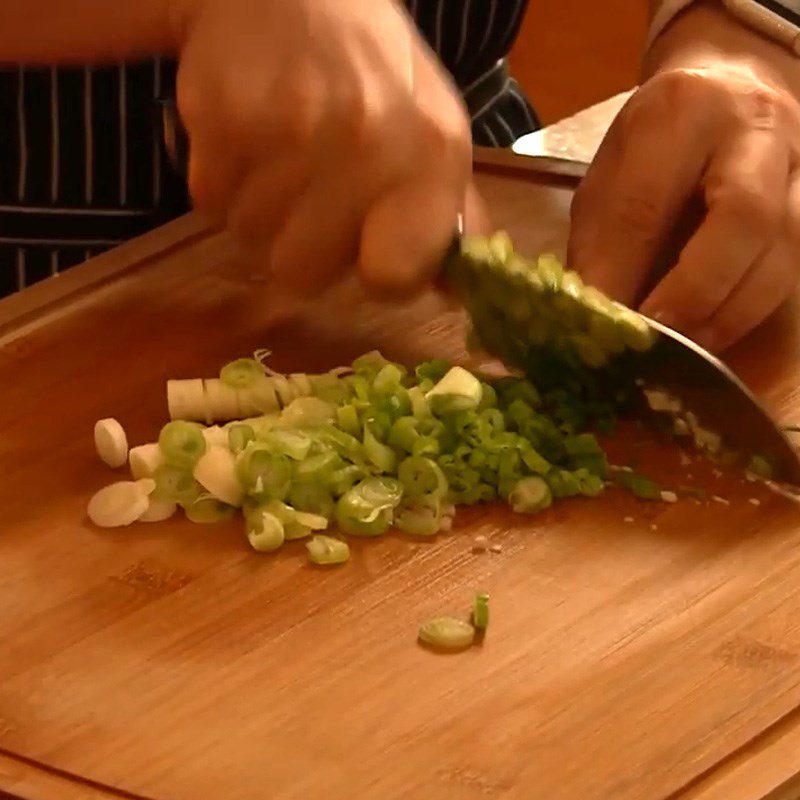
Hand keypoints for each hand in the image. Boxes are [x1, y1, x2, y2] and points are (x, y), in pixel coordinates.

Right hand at [172, 0, 472, 295]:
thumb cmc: (373, 72)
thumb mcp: (433, 133)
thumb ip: (446, 215)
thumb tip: (459, 292)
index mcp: (432, 154)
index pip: (395, 276)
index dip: (376, 274)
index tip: (370, 249)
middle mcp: (367, 142)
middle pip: (302, 273)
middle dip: (301, 246)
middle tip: (312, 193)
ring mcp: (290, 129)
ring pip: (250, 239)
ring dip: (259, 212)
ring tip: (280, 154)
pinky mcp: (224, 116)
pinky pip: (209, 200)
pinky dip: (220, 180)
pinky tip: (246, 136)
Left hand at [568, 2, 799, 351]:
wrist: (732, 81)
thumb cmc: (654, 141)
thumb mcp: (610, 176)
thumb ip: (602, 243)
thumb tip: (593, 322)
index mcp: (680, 111)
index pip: (650, 201)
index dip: (630, 271)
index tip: (612, 322)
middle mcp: (756, 129)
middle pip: (745, 219)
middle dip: (697, 291)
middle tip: (661, 340)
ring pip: (783, 250)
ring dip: (730, 313)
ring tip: (686, 351)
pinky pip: (795, 267)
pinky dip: (750, 310)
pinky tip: (714, 334)